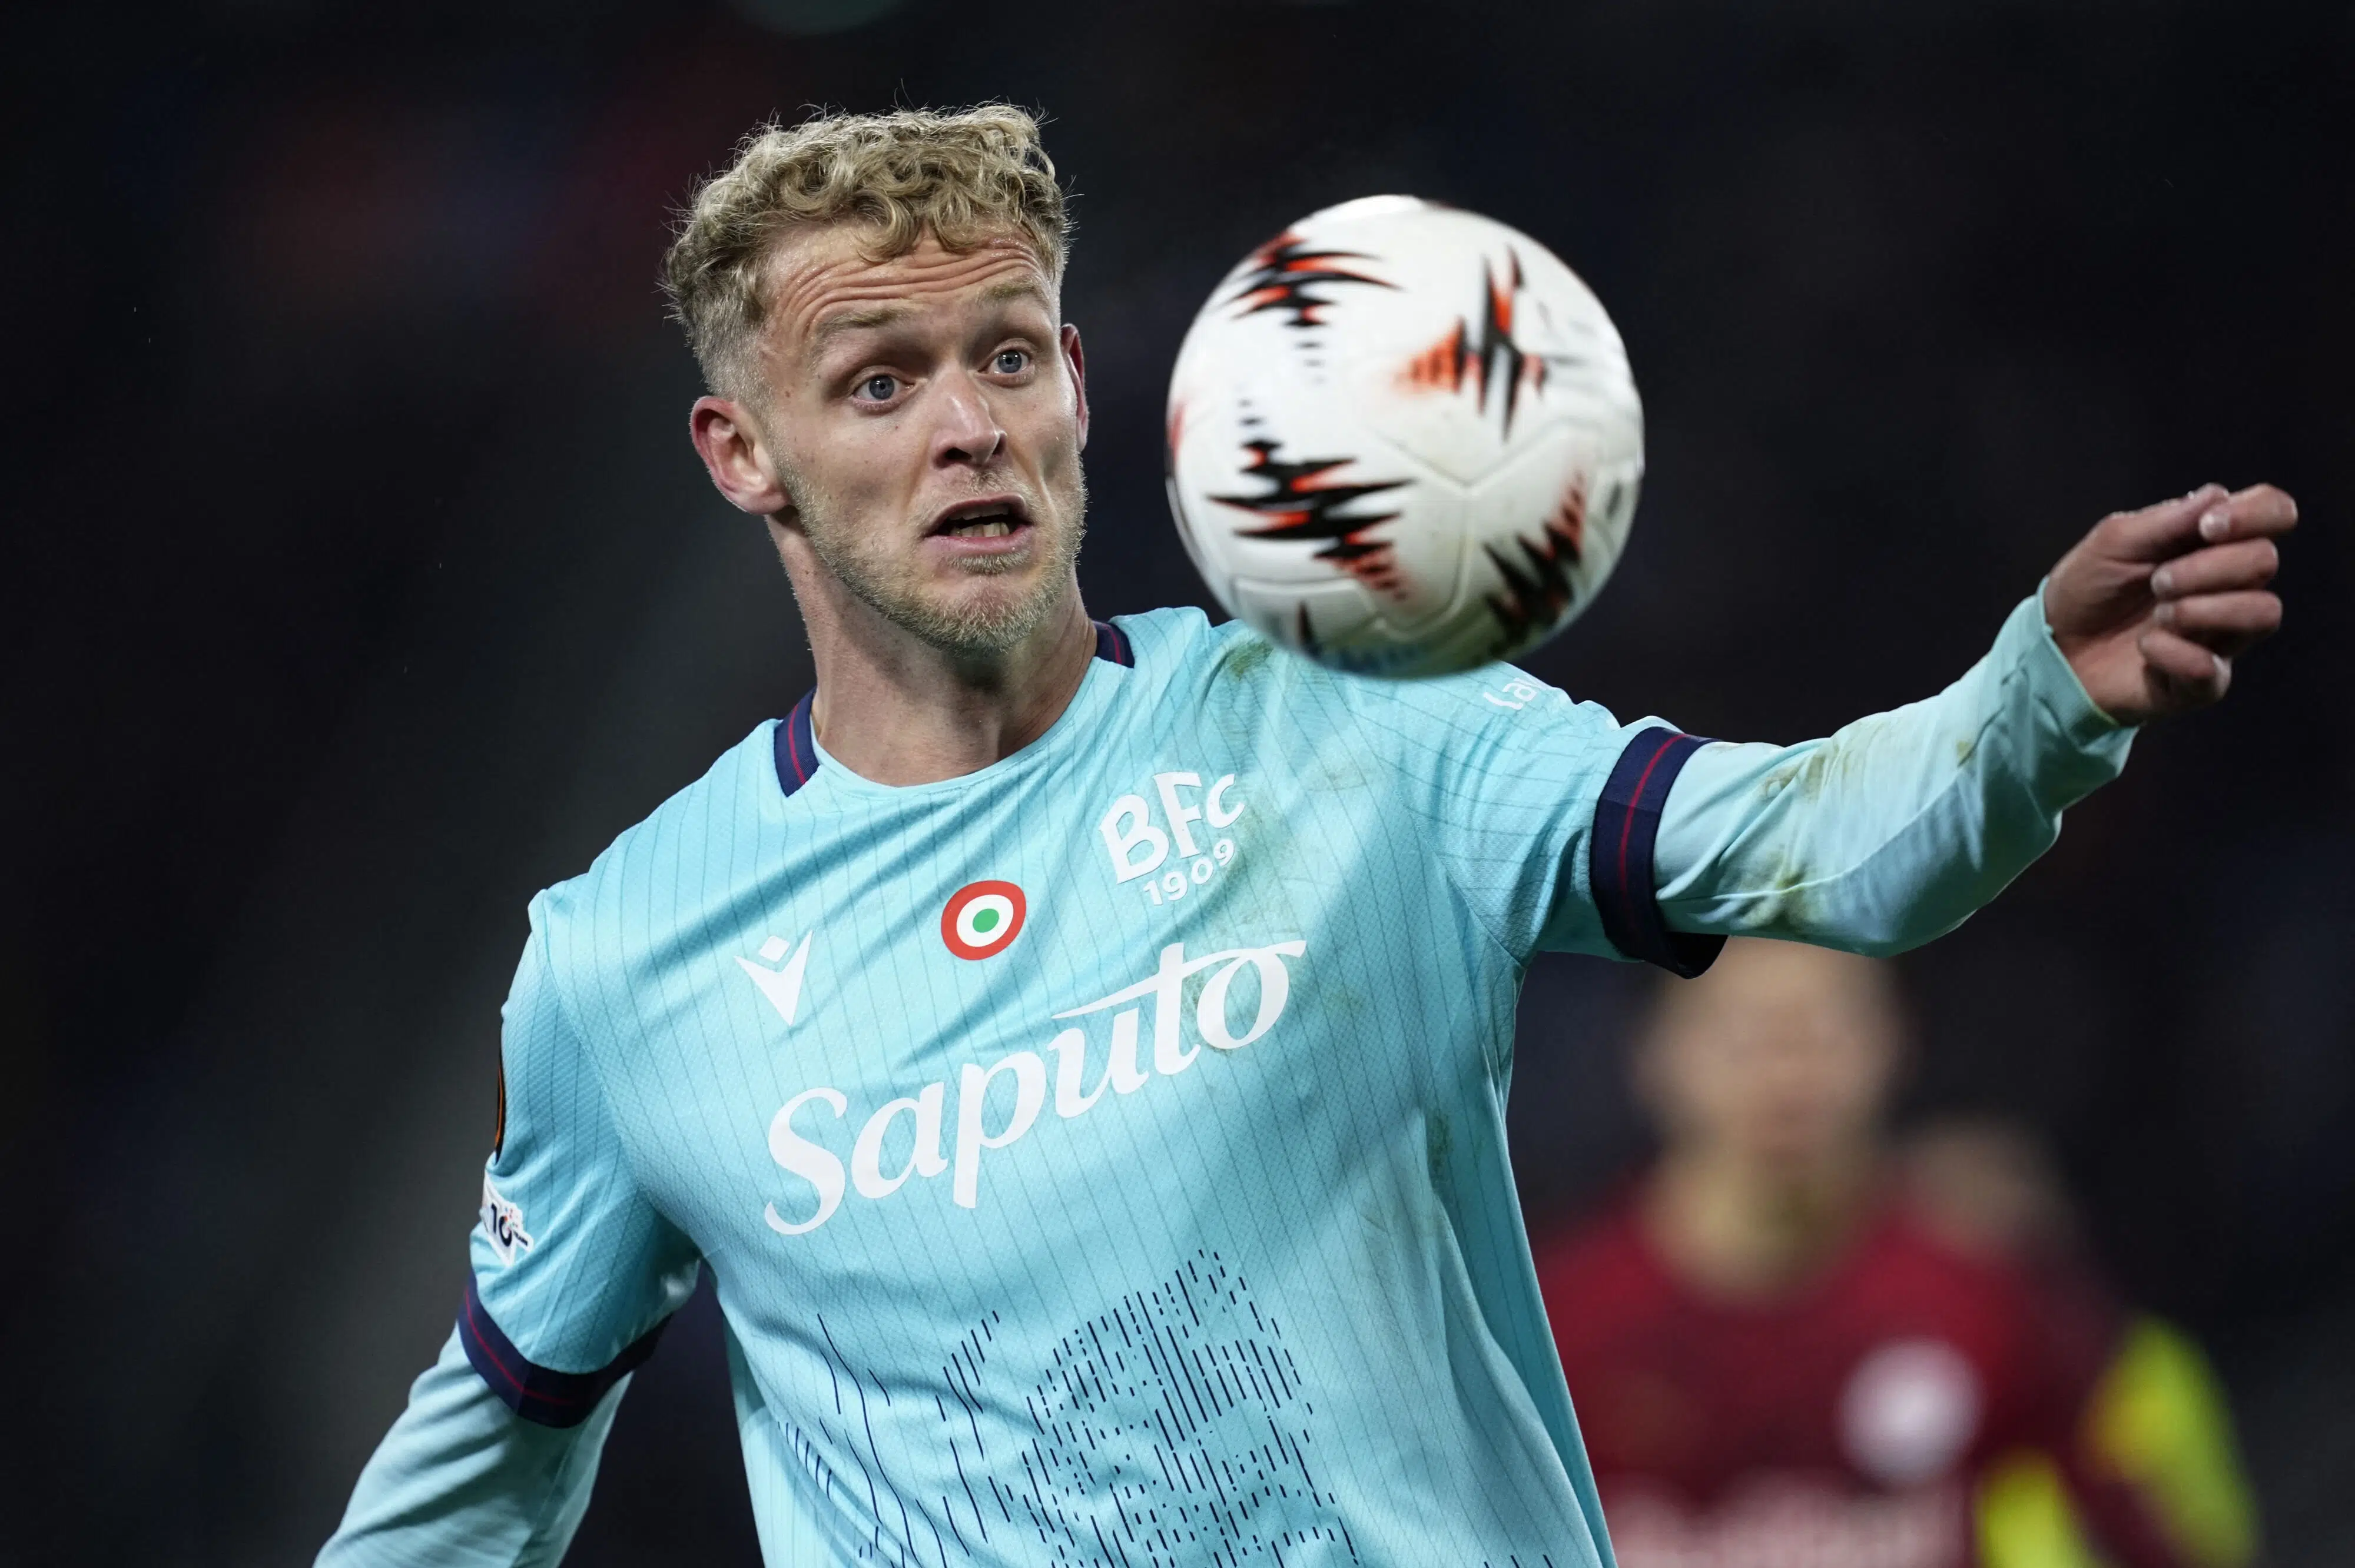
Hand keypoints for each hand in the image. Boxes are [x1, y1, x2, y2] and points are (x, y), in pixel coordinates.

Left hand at [2043, 482, 2295, 725]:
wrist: (2053, 647)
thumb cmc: (2088, 588)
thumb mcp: (2114, 541)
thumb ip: (2167, 520)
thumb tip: (2219, 498)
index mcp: (2213, 543)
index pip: (2274, 512)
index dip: (2256, 514)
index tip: (2207, 527)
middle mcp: (2229, 586)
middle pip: (2264, 561)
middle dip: (2208, 567)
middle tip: (2157, 581)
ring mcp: (2221, 634)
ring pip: (2265, 613)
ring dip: (2204, 608)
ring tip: (2158, 614)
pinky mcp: (2202, 681)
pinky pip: (2213, 669)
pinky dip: (2173, 652)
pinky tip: (2145, 647)